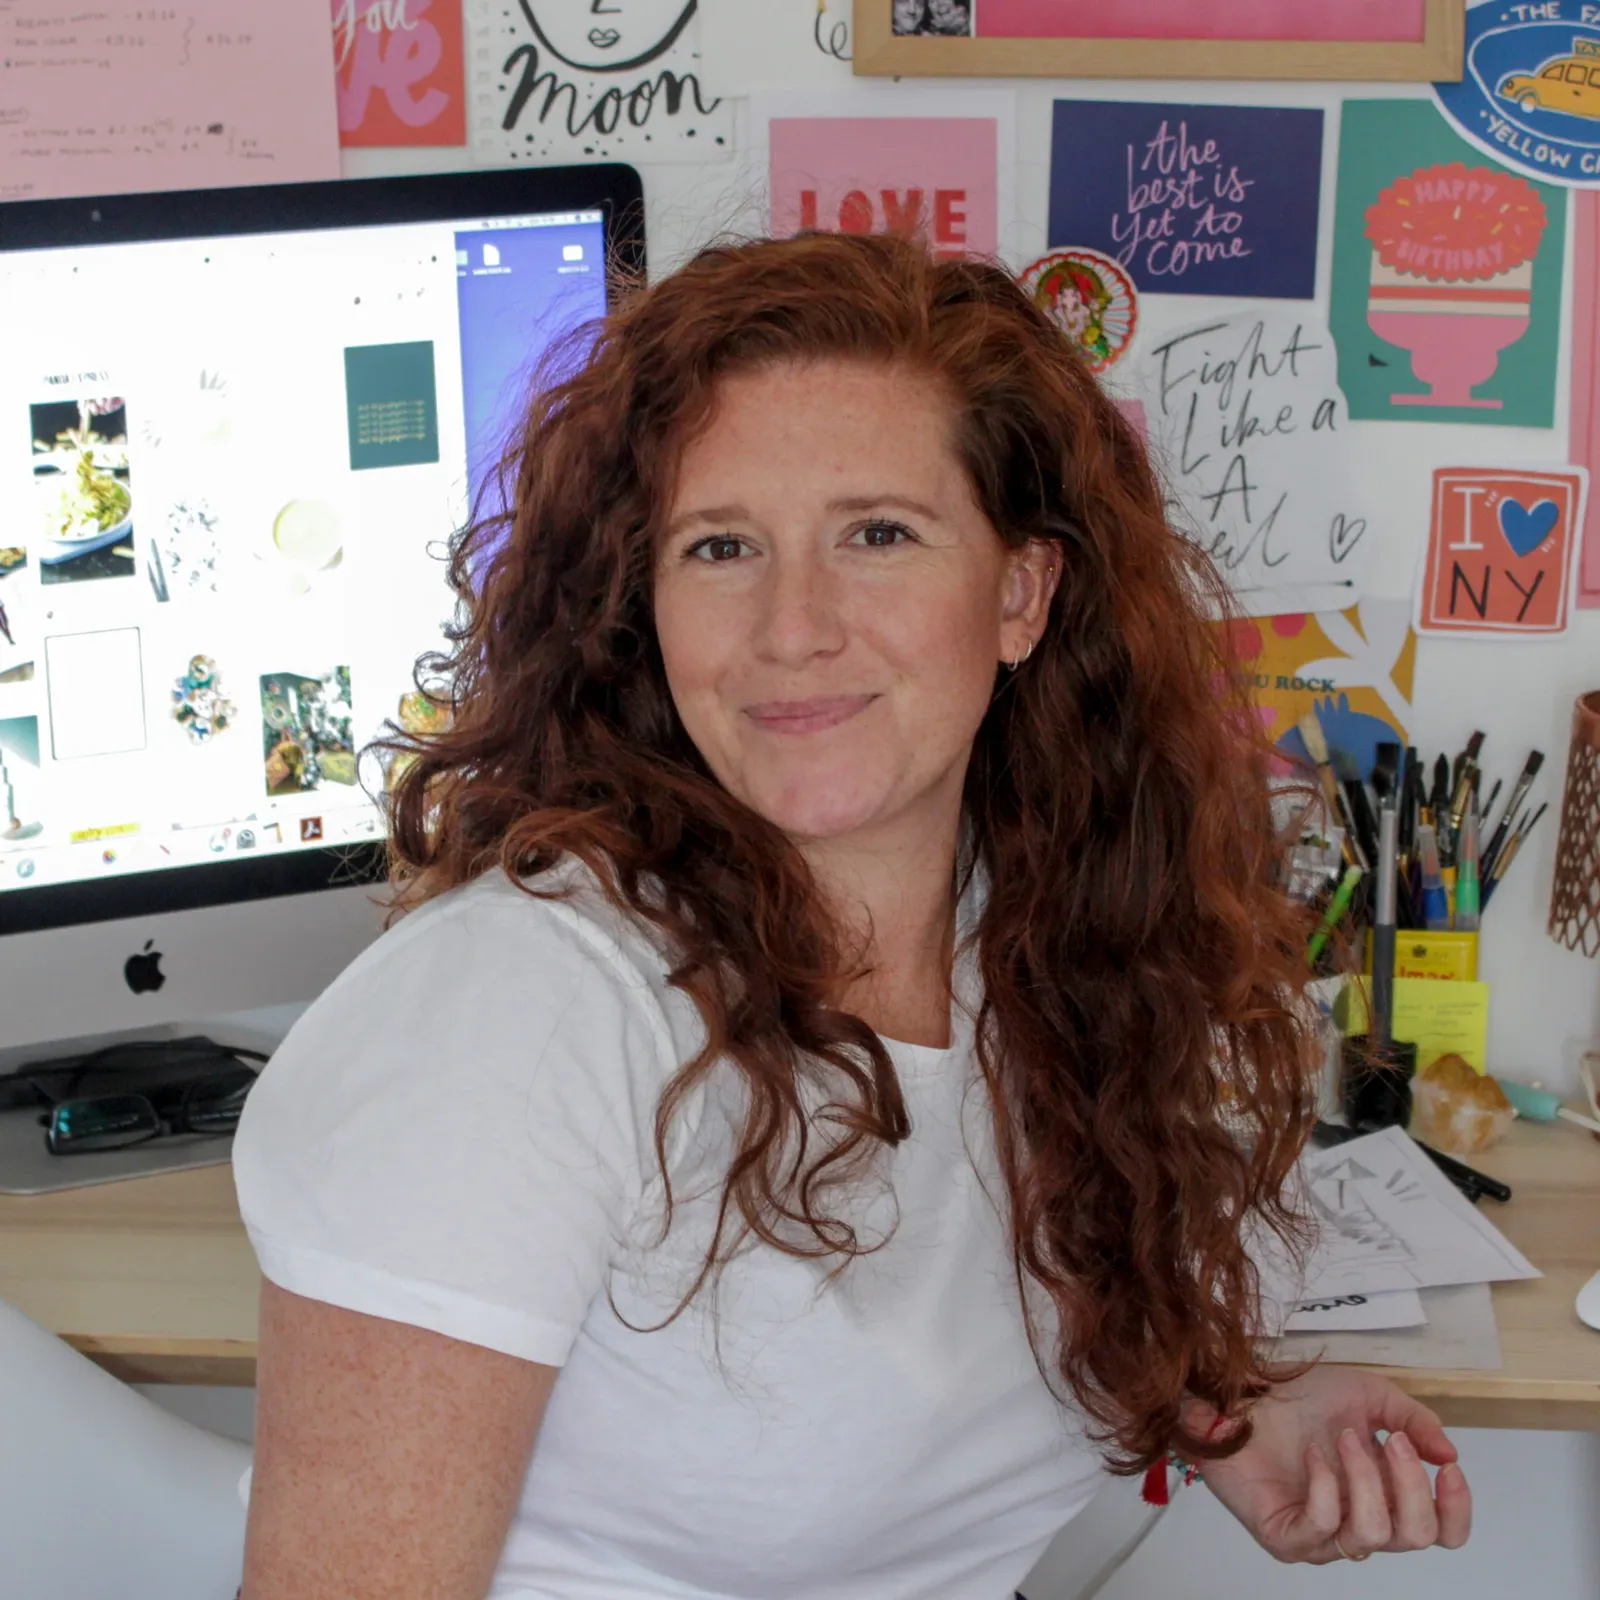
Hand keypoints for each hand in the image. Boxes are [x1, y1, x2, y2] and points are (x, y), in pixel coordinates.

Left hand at [1190, 1366, 1471, 1563]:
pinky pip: (1323, 1527)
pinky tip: (1312, 1455)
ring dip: (1365, 1477)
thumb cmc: (1296, 1397)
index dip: (1456, 1509)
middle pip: (1416, 1537)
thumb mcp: (1367, 1395)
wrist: (1237, 1391)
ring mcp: (1323, 1536)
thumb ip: (1413, 1420)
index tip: (1447, 1468)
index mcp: (1386, 1495)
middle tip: (1389, 1441)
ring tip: (1341, 1437)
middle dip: (1410, 1484)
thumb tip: (1449, 1454)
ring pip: (1373, 1535)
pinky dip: (1325, 1486)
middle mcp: (1359, 1522)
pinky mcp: (1286, 1538)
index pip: (1442, 1532)